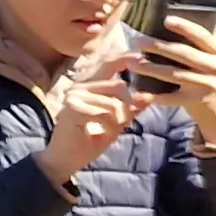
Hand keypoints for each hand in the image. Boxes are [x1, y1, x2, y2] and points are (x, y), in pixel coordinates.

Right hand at [36, 69, 147, 186]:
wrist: (67, 159)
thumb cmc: (90, 139)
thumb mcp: (116, 122)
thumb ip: (130, 109)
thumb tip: (149, 96)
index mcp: (89, 86)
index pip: (108, 65)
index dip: (125, 59)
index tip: (141, 57)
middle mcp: (80, 86)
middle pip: (119, 86)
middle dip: (127, 109)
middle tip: (123, 124)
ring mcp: (74, 95)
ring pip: (114, 103)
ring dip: (117, 122)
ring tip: (108, 132)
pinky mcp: (72, 107)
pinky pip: (104, 113)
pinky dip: (109, 127)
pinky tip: (100, 134)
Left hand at [129, 16, 215, 151]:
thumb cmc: (214, 83)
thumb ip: (201, 51)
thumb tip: (169, 33)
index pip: (203, 36)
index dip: (184, 27)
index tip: (165, 20)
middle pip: (184, 54)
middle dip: (158, 46)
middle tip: (138, 42)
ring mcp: (209, 86)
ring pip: (174, 74)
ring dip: (150, 68)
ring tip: (133, 63)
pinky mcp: (198, 102)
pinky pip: (171, 97)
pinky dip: (154, 95)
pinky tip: (140, 91)